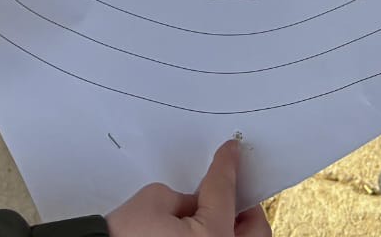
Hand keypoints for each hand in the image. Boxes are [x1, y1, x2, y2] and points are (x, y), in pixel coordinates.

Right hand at [106, 139, 271, 236]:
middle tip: (233, 192)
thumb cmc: (125, 236)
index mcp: (213, 236)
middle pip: (256, 228)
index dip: (228, 166)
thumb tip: (199, 202)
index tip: (232, 152)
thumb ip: (187, 196)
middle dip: (247, 207)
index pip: (225, 190)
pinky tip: (205, 230)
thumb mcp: (156, 200)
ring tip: (220, 214)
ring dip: (237, 228)